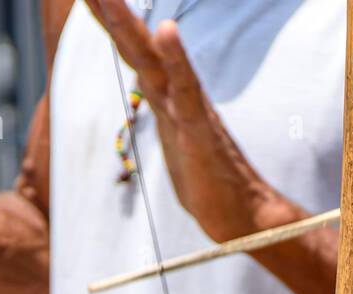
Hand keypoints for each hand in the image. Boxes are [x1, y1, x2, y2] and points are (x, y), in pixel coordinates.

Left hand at [86, 2, 292, 243]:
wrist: (242, 214)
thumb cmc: (210, 185)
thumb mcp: (177, 149)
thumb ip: (169, 123)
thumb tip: (160, 111)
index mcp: (166, 98)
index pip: (133, 52)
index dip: (110, 23)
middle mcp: (175, 95)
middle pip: (136, 45)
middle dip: (111, 11)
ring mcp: (188, 109)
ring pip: (153, 60)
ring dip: (129, 25)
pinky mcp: (200, 131)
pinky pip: (186, 90)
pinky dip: (177, 59)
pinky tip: (167, 30)